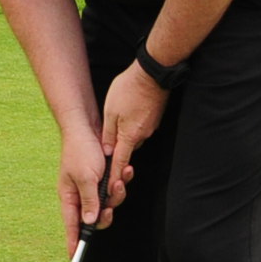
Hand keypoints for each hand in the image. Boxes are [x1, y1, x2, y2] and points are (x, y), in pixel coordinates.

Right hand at [58, 131, 113, 253]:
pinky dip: (121, 182)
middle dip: (107, 212)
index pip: (71, 225)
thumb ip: (89, 200)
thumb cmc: (81, 150)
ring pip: (109, 203)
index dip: (73, 242)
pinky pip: (115, 189)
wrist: (88, 126)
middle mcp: (80, 195)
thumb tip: (89, 222)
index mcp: (69, 196)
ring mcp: (92, 187)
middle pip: (96, 218)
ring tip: (118, 179)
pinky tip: (125, 172)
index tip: (73, 258)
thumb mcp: (86, 177)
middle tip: (111, 206)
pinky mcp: (103, 179)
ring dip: (117, 194)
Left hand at [99, 61, 169, 203]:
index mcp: (129, 136)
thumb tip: (107, 152)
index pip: (119, 162)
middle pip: (127, 150)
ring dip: (125, 135)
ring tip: (117, 122)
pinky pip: (141, 127)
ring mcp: (151, 127)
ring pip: (134, 138)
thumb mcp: (111, 111)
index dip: (113, 176)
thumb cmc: (129, 90)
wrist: (153, 73)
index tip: (108, 188)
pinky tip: (129, 113)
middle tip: (105, 149)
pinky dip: (133, 125)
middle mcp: (142, 135)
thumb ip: (108, 134)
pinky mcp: (155, 118)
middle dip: (118, 151)